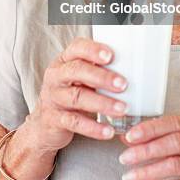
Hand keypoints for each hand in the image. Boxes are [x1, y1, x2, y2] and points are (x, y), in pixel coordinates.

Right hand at [25, 37, 127, 152]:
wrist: (45, 123)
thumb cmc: (70, 93)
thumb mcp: (79, 78)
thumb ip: (97, 70)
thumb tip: (134, 67)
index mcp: (64, 60)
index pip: (76, 48)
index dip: (93, 50)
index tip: (111, 56)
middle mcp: (56, 76)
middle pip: (77, 71)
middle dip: (102, 77)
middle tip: (123, 84)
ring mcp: (53, 97)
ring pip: (77, 97)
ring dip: (102, 103)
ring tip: (122, 109)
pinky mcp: (54, 119)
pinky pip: (75, 122)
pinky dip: (93, 128)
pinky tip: (108, 131)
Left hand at [117, 115, 179, 179]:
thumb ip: (165, 136)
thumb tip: (129, 137)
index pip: (173, 122)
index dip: (149, 128)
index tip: (130, 136)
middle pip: (173, 143)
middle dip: (145, 150)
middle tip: (125, 157)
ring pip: (176, 165)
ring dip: (148, 171)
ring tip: (131, 176)